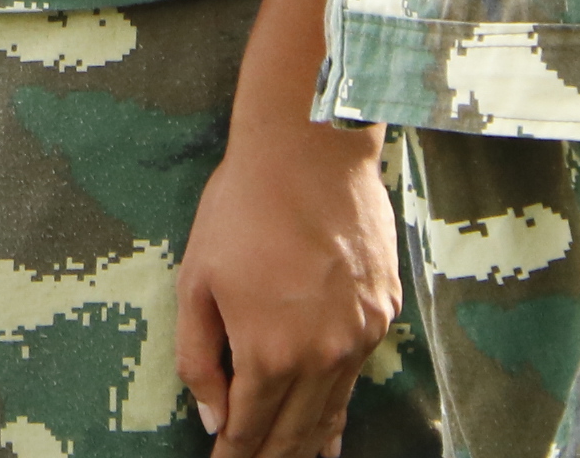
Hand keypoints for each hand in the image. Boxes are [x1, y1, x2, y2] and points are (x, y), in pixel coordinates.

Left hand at [177, 111, 396, 457]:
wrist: (310, 152)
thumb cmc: (241, 208)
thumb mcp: (195, 280)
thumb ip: (198, 355)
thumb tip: (210, 415)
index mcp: (271, 350)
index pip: (250, 425)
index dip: (234, 453)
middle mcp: (324, 356)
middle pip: (296, 429)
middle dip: (273, 457)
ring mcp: (361, 338)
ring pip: (333, 410)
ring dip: (311, 444)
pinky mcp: (384, 315)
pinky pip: (357, 377)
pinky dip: (340, 407)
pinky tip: (333, 429)